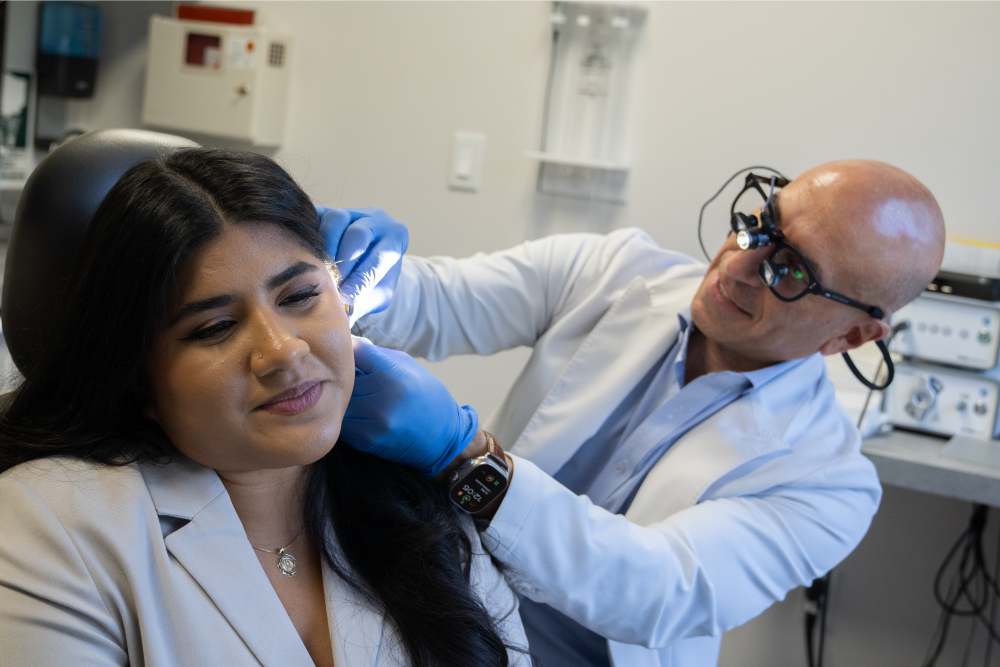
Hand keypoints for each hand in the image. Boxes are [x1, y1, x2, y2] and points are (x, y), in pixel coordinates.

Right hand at [316, 206, 408, 322]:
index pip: (381, 256)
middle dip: (345, 261)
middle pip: (359, 234)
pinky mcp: (326, 210)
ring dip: (326, 247)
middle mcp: (375, 220)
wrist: (362, 262)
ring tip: (319, 269)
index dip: (363, 278)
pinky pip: (315, 216)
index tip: (347, 297)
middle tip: (333, 283)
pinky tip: (302, 252)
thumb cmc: (374, 281)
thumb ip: (365, 303)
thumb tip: (342, 320)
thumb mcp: (377, 295)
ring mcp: (350, 212)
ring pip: (336, 219)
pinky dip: (308, 234)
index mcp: (395, 238)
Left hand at [341, 337, 477, 477]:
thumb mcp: (408, 365)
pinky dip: (347, 416)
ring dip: (343, 397)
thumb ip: (375, 354)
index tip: (352, 352)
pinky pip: (342, 422)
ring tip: (358, 396)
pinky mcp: (365, 441)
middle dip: (345, 376)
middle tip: (355, 377)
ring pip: (339, 402)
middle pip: (343, 378)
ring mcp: (372, 423)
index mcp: (393, 375)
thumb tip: (347, 345)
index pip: (354, 352)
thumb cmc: (425, 395)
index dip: (350, 350)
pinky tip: (361, 413)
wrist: (443, 437)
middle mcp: (381, 399)